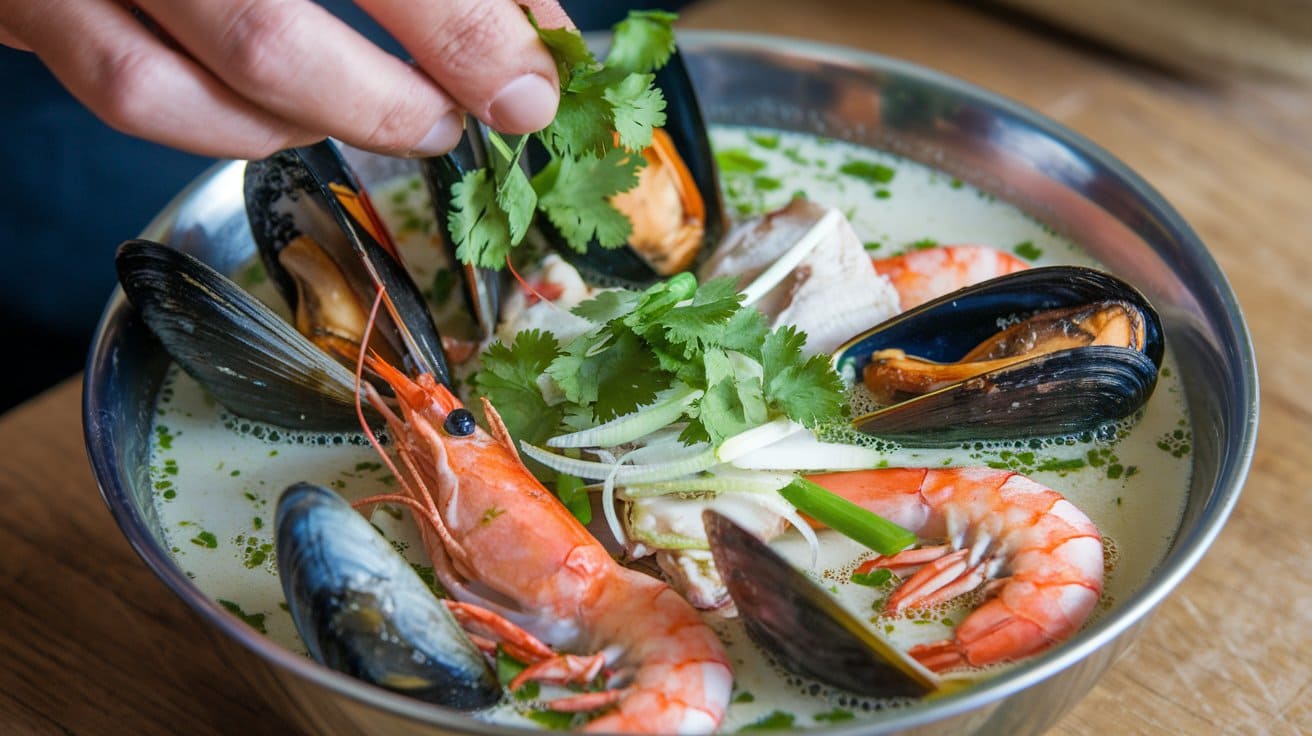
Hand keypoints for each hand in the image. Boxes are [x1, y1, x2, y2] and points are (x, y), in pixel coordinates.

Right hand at [0, 0, 567, 157]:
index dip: (461, 22)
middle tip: (482, 109)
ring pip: (195, 78)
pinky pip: (127, 91)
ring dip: (325, 119)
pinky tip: (296, 118)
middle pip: (271, 25)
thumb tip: (531, 26)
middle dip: (398, 89)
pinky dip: (231, 127)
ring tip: (410, 120)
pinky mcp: (25, 0)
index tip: (532, 76)